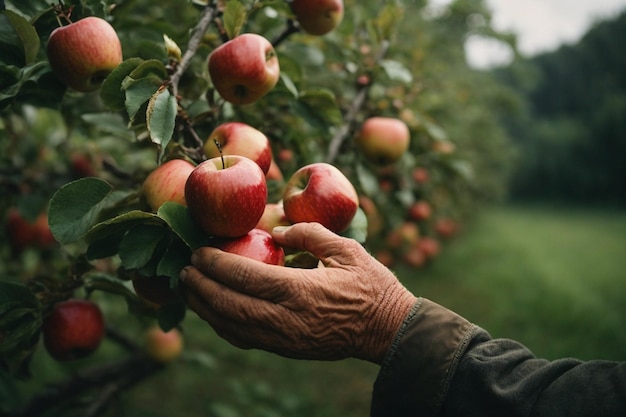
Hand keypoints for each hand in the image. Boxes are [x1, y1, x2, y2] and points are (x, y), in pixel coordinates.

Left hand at [179, 222, 416, 363]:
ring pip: (231, 327)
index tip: (199, 251)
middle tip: (184, 269)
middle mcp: (285, 319)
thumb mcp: (345, 249)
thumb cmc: (371, 285)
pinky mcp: (286, 349)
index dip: (215, 264)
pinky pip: (245, 339)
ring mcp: (284, 339)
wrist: (388, 330)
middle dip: (201, 287)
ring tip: (189, 290)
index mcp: (299, 291)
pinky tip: (214, 313)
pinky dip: (223, 326)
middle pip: (228, 305)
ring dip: (205, 308)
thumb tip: (275, 232)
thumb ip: (308, 235)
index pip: (244, 277)